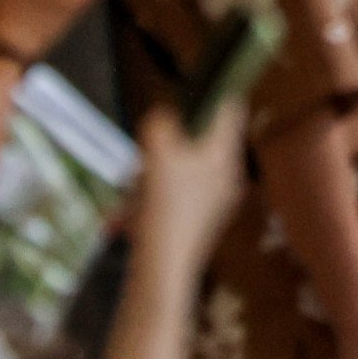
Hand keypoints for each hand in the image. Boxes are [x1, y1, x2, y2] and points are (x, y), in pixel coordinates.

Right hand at [128, 94, 249, 282]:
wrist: (163, 271)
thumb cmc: (164, 207)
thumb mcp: (157, 153)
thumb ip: (161, 125)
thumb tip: (164, 117)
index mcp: (225, 155)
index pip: (230, 108)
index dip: (213, 92)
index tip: (189, 87)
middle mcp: (226, 176)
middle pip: (199, 140)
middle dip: (166, 143)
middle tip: (144, 155)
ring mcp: (213, 201)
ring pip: (180, 170)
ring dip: (151, 176)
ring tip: (131, 194)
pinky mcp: (196, 222)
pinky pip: (172, 197)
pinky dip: (149, 200)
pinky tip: (126, 218)